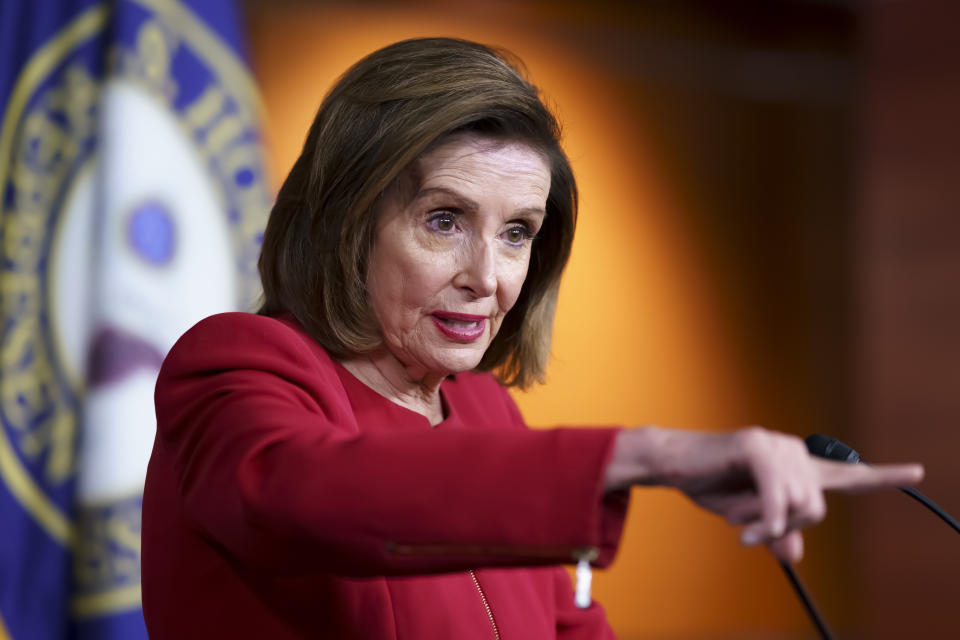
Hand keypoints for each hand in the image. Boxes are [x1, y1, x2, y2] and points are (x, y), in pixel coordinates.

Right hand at [604, 426, 923, 561]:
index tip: (917, 473)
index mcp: (795, 467)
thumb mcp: (747, 519)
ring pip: (797, 504)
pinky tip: (749, 525)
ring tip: (736, 520)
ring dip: (765, 524)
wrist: (673, 465)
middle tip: (750, 535)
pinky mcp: (756, 447)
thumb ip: (775, 532)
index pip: (844, 474)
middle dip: (785, 528)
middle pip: (815, 507)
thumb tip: (794, 553)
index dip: (881, 477)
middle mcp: (793, 452)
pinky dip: (766, 517)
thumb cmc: (710, 485)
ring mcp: (776, 446)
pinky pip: (778, 495)